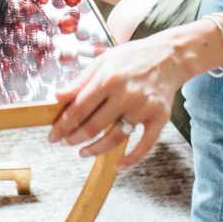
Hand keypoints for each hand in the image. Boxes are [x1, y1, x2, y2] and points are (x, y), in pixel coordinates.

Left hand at [47, 32, 186, 167]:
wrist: (169, 56)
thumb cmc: (132, 58)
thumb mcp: (103, 61)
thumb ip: (80, 81)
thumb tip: (57, 97)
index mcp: (109, 79)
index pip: (79, 108)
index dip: (63, 125)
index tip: (53, 135)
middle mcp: (126, 94)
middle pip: (94, 126)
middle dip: (74, 138)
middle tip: (64, 143)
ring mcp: (144, 108)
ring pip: (116, 138)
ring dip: (96, 149)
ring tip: (83, 152)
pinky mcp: (160, 117)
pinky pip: (145, 145)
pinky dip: (132, 159)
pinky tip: (118, 165)